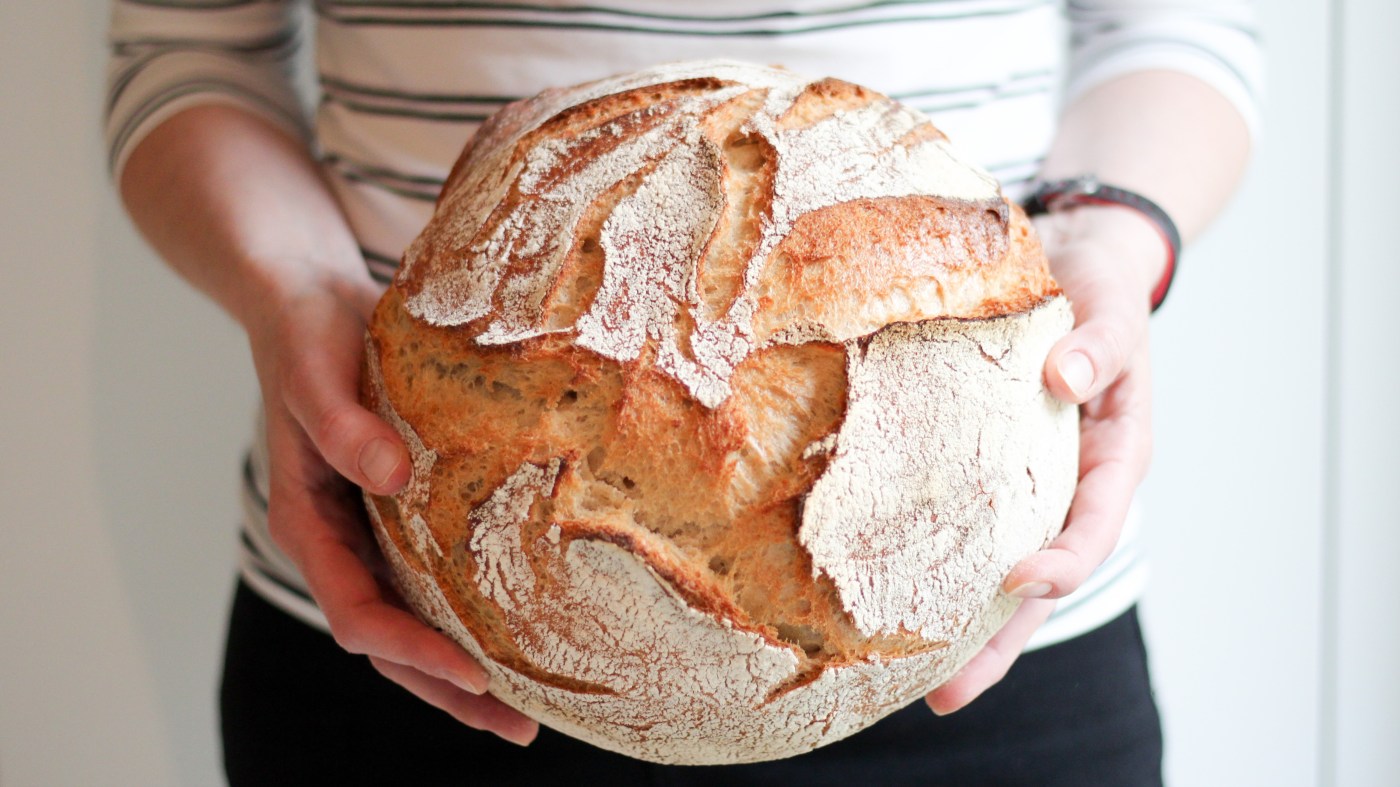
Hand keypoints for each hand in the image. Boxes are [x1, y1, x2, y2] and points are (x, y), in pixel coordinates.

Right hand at [247, 272, 538, 745]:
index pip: (359, 616)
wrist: (309, 303)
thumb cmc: (306, 335)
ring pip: (414, 619)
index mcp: (307, 524)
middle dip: (449, 690)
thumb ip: (341, 426)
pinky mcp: (399, 513)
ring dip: (463, 666)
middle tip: (519, 727)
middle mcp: (339, 543)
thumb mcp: (316, 373)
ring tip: (530, 706)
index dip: (413, 652)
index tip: (476, 673)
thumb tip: (391, 477)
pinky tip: (521, 625)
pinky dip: (470, 611)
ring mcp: (368, 534)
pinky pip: (434, 578)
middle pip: (390, 642)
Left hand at [926, 207, 1157, 714]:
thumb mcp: (1112, 304)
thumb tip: (1066, 376)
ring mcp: (1020, 479)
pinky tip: (877, 592)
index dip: (1065, 559)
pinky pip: (953, 518)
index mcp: (1112, 454)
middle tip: (947, 694)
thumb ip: (1099, 341)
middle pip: (1036, 578)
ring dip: (956, 621)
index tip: (1024, 579)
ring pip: (990, 563)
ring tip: (907, 681)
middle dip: (997, 639)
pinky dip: (925, 557)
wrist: (1069, 255)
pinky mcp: (977, 464)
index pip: (1093, 522)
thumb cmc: (1100, 285)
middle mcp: (1065, 481)